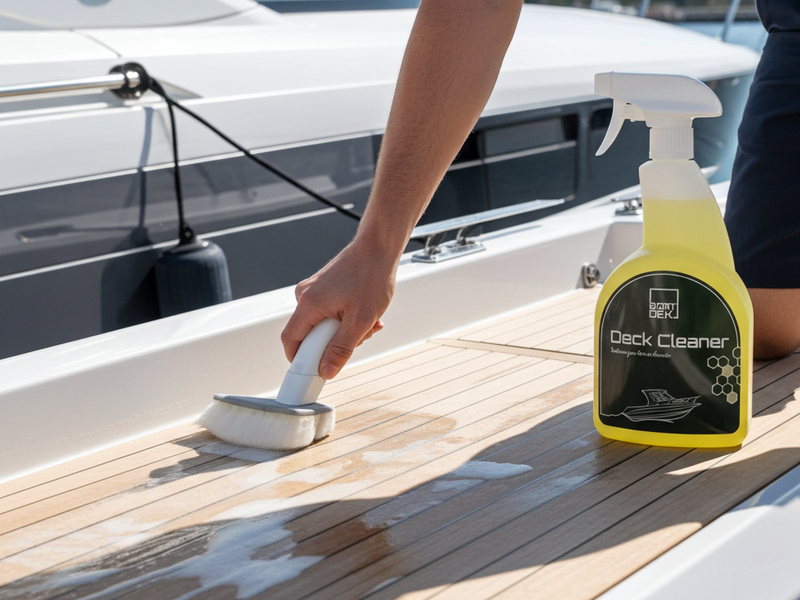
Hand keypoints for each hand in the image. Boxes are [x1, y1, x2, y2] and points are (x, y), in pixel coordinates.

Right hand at [280, 237, 397, 378]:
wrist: (379, 247)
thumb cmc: (371, 276)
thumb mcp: (360, 320)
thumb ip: (341, 348)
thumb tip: (326, 371)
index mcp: (309, 304)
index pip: (291, 341)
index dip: (301, 361)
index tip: (317, 371)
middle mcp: (305, 296)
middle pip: (309, 335)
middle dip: (334, 343)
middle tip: (359, 337)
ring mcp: (313, 291)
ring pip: (322, 325)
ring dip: (345, 331)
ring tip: (368, 321)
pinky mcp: (322, 288)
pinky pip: (328, 313)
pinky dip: (346, 319)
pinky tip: (364, 314)